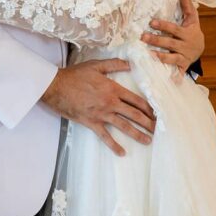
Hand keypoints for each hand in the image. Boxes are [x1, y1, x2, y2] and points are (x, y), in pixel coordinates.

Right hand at [41, 60, 155, 156]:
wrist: (56, 87)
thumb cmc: (75, 75)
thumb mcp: (96, 65)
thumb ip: (114, 64)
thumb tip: (130, 63)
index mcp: (113, 89)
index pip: (136, 100)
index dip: (148, 108)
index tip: (156, 113)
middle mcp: (110, 103)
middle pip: (134, 114)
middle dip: (148, 123)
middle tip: (158, 129)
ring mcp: (102, 114)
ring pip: (124, 126)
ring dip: (137, 134)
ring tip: (148, 141)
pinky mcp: (91, 123)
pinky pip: (105, 136)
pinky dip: (114, 145)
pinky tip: (122, 152)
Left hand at [141, 0, 203, 72]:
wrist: (200, 48)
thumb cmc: (192, 30)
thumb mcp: (192, 18)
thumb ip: (186, 5)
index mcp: (186, 33)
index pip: (173, 28)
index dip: (163, 25)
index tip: (151, 22)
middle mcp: (185, 45)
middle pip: (169, 43)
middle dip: (156, 40)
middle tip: (143, 37)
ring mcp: (184, 57)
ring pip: (171, 58)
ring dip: (160, 57)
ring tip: (148, 55)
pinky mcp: (183, 66)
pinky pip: (178, 72)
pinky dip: (175, 77)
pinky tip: (169, 80)